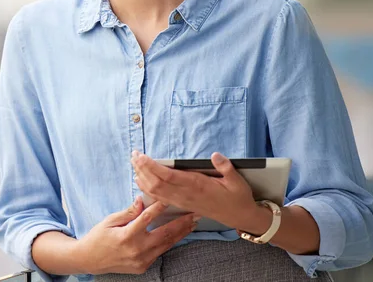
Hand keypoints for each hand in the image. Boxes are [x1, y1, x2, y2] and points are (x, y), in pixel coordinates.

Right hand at [75, 197, 199, 274]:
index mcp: (126, 236)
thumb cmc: (99, 237)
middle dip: (181, 223)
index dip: (159, 207)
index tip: (171, 198)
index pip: (147, 218)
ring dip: (181, 233)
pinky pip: (160, 252)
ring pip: (166, 244)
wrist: (90, 260)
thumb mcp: (110, 220)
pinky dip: (170, 242)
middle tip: (194, 213)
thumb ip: (128, 212)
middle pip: (164, 234)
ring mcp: (141, 260)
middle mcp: (136, 250)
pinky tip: (179, 234)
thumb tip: (141, 200)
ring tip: (192, 223)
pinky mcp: (143, 266)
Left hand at [131, 151, 257, 229]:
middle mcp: (186, 194)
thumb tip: (215, 155)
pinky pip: (160, 197)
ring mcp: (182, 200)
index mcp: (197, 185)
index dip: (152, 166)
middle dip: (142, 169)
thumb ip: (225, 167)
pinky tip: (141, 180)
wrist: (239, 217)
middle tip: (133, 155)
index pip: (168, 176)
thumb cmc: (237, 197)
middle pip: (156, 183)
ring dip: (142, 177)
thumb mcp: (237, 181)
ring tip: (134, 163)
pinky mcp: (182, 204)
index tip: (141, 156)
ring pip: (155, 191)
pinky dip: (148, 188)